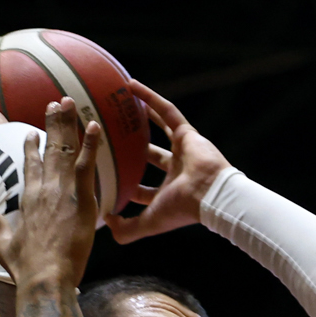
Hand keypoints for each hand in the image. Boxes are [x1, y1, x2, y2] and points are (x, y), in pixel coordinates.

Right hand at [0, 98, 99, 286]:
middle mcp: (42, 190)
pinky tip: (94, 125)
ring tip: (69, 102)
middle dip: (52, 124)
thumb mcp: (5, 244)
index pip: (29, 166)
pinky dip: (90, 144)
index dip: (31, 148)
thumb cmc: (27, 268)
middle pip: (47, 149)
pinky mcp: (79, 199)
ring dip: (67, 124)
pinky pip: (86, 165)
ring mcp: (61, 192)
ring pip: (64, 150)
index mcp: (27, 199)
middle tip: (56, 103)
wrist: (44, 280)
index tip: (32, 132)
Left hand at [108, 79, 232, 244]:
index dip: (127, 186)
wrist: (210, 195)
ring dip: (143, 116)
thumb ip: (128, 230)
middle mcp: (175, 171)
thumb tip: (106, 223)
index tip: (107, 180)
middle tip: (111, 139)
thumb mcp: (150, 223)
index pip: (143, 191)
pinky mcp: (188, 134)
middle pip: (150, 156)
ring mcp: (183, 150)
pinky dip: (151, 99)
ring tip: (122, 104)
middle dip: (133, 149)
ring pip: (159, 129)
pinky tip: (132, 86)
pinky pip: (168, 111)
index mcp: (168, 193)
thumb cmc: (182, 210)